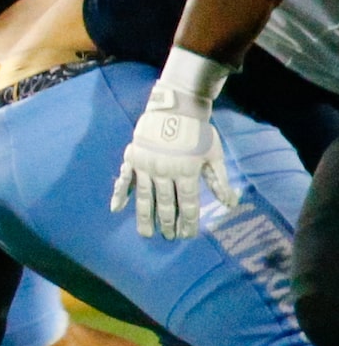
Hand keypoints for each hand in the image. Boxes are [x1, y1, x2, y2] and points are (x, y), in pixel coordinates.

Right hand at [115, 82, 234, 238]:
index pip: (188, 203)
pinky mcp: (133, 159)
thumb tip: (230, 205)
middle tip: (168, 237)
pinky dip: (119, 194)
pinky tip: (116, 209)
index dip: (189, 221)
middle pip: (166, 203)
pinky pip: (124, 179)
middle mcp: (165, 172)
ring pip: (145, 197)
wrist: (175, 108)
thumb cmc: (198, 132)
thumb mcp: (214, 155)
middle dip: (168, 223)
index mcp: (187, 172)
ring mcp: (146, 166)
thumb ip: (219, 181)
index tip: (187, 235)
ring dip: (145, 216)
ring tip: (146, 233)